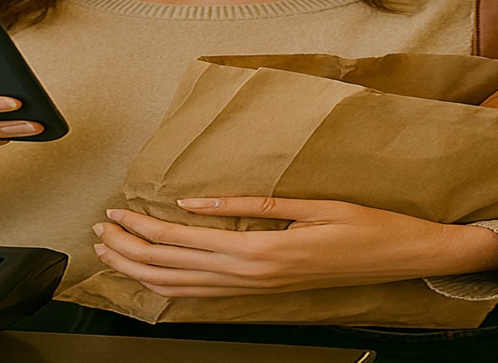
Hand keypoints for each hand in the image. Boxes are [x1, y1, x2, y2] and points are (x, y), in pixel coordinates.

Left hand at [93, 197, 497, 297]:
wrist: (399, 258)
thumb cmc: (362, 226)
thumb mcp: (307, 205)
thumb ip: (247, 206)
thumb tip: (194, 202)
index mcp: (258, 251)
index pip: (180, 241)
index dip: (140, 228)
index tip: (114, 213)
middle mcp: (250, 276)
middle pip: (169, 268)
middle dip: (127, 250)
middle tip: (98, 232)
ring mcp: (254, 290)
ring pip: (180, 286)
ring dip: (141, 269)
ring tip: (112, 251)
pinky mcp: (260, 292)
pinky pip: (202, 294)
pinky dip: (168, 285)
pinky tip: (152, 273)